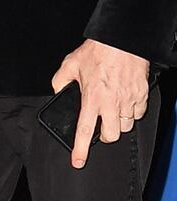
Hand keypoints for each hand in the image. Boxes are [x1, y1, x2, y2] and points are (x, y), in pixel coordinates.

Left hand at [51, 39, 149, 170]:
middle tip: (101, 127)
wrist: (121, 39)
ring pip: (126, 126)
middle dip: (105, 136)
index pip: (84, 130)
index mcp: (92, 97)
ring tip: (112, 111)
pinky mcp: (141, 95)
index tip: (78, 161)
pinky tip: (124, 102)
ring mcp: (128, 100)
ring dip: (118, 123)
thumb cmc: (98, 50)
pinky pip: (138, 113)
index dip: (80, 149)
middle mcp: (111, 102)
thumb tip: (58, 93)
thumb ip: (60, 81)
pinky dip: (132, 112)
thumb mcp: (70, 64)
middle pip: (111, 135)